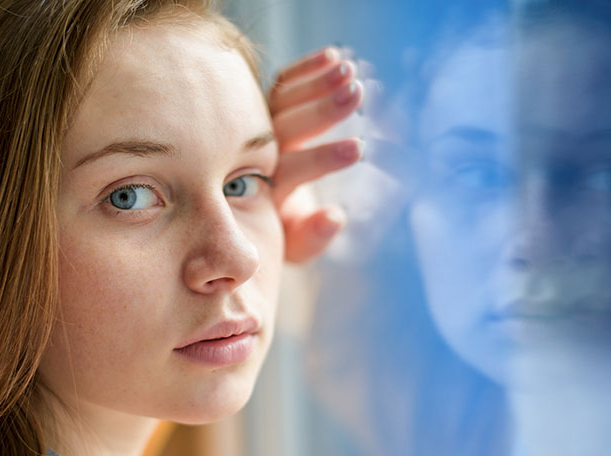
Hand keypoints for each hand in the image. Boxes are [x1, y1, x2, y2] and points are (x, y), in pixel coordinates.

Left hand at [269, 47, 364, 262]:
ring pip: (282, 101)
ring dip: (316, 83)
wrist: (250, 215)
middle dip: (322, 111)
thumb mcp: (295, 245)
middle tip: (356, 94)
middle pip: (287, 128)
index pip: (295, 169)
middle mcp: (257, 155)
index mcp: (266, 189)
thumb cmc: (281, 234)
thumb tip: (336, 216)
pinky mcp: (263, 109)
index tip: (359, 148)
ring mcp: (258, 129)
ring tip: (349, 69)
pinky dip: (305, 70)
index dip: (324, 159)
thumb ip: (313, 236)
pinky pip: (281, 85)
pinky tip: (333, 55)